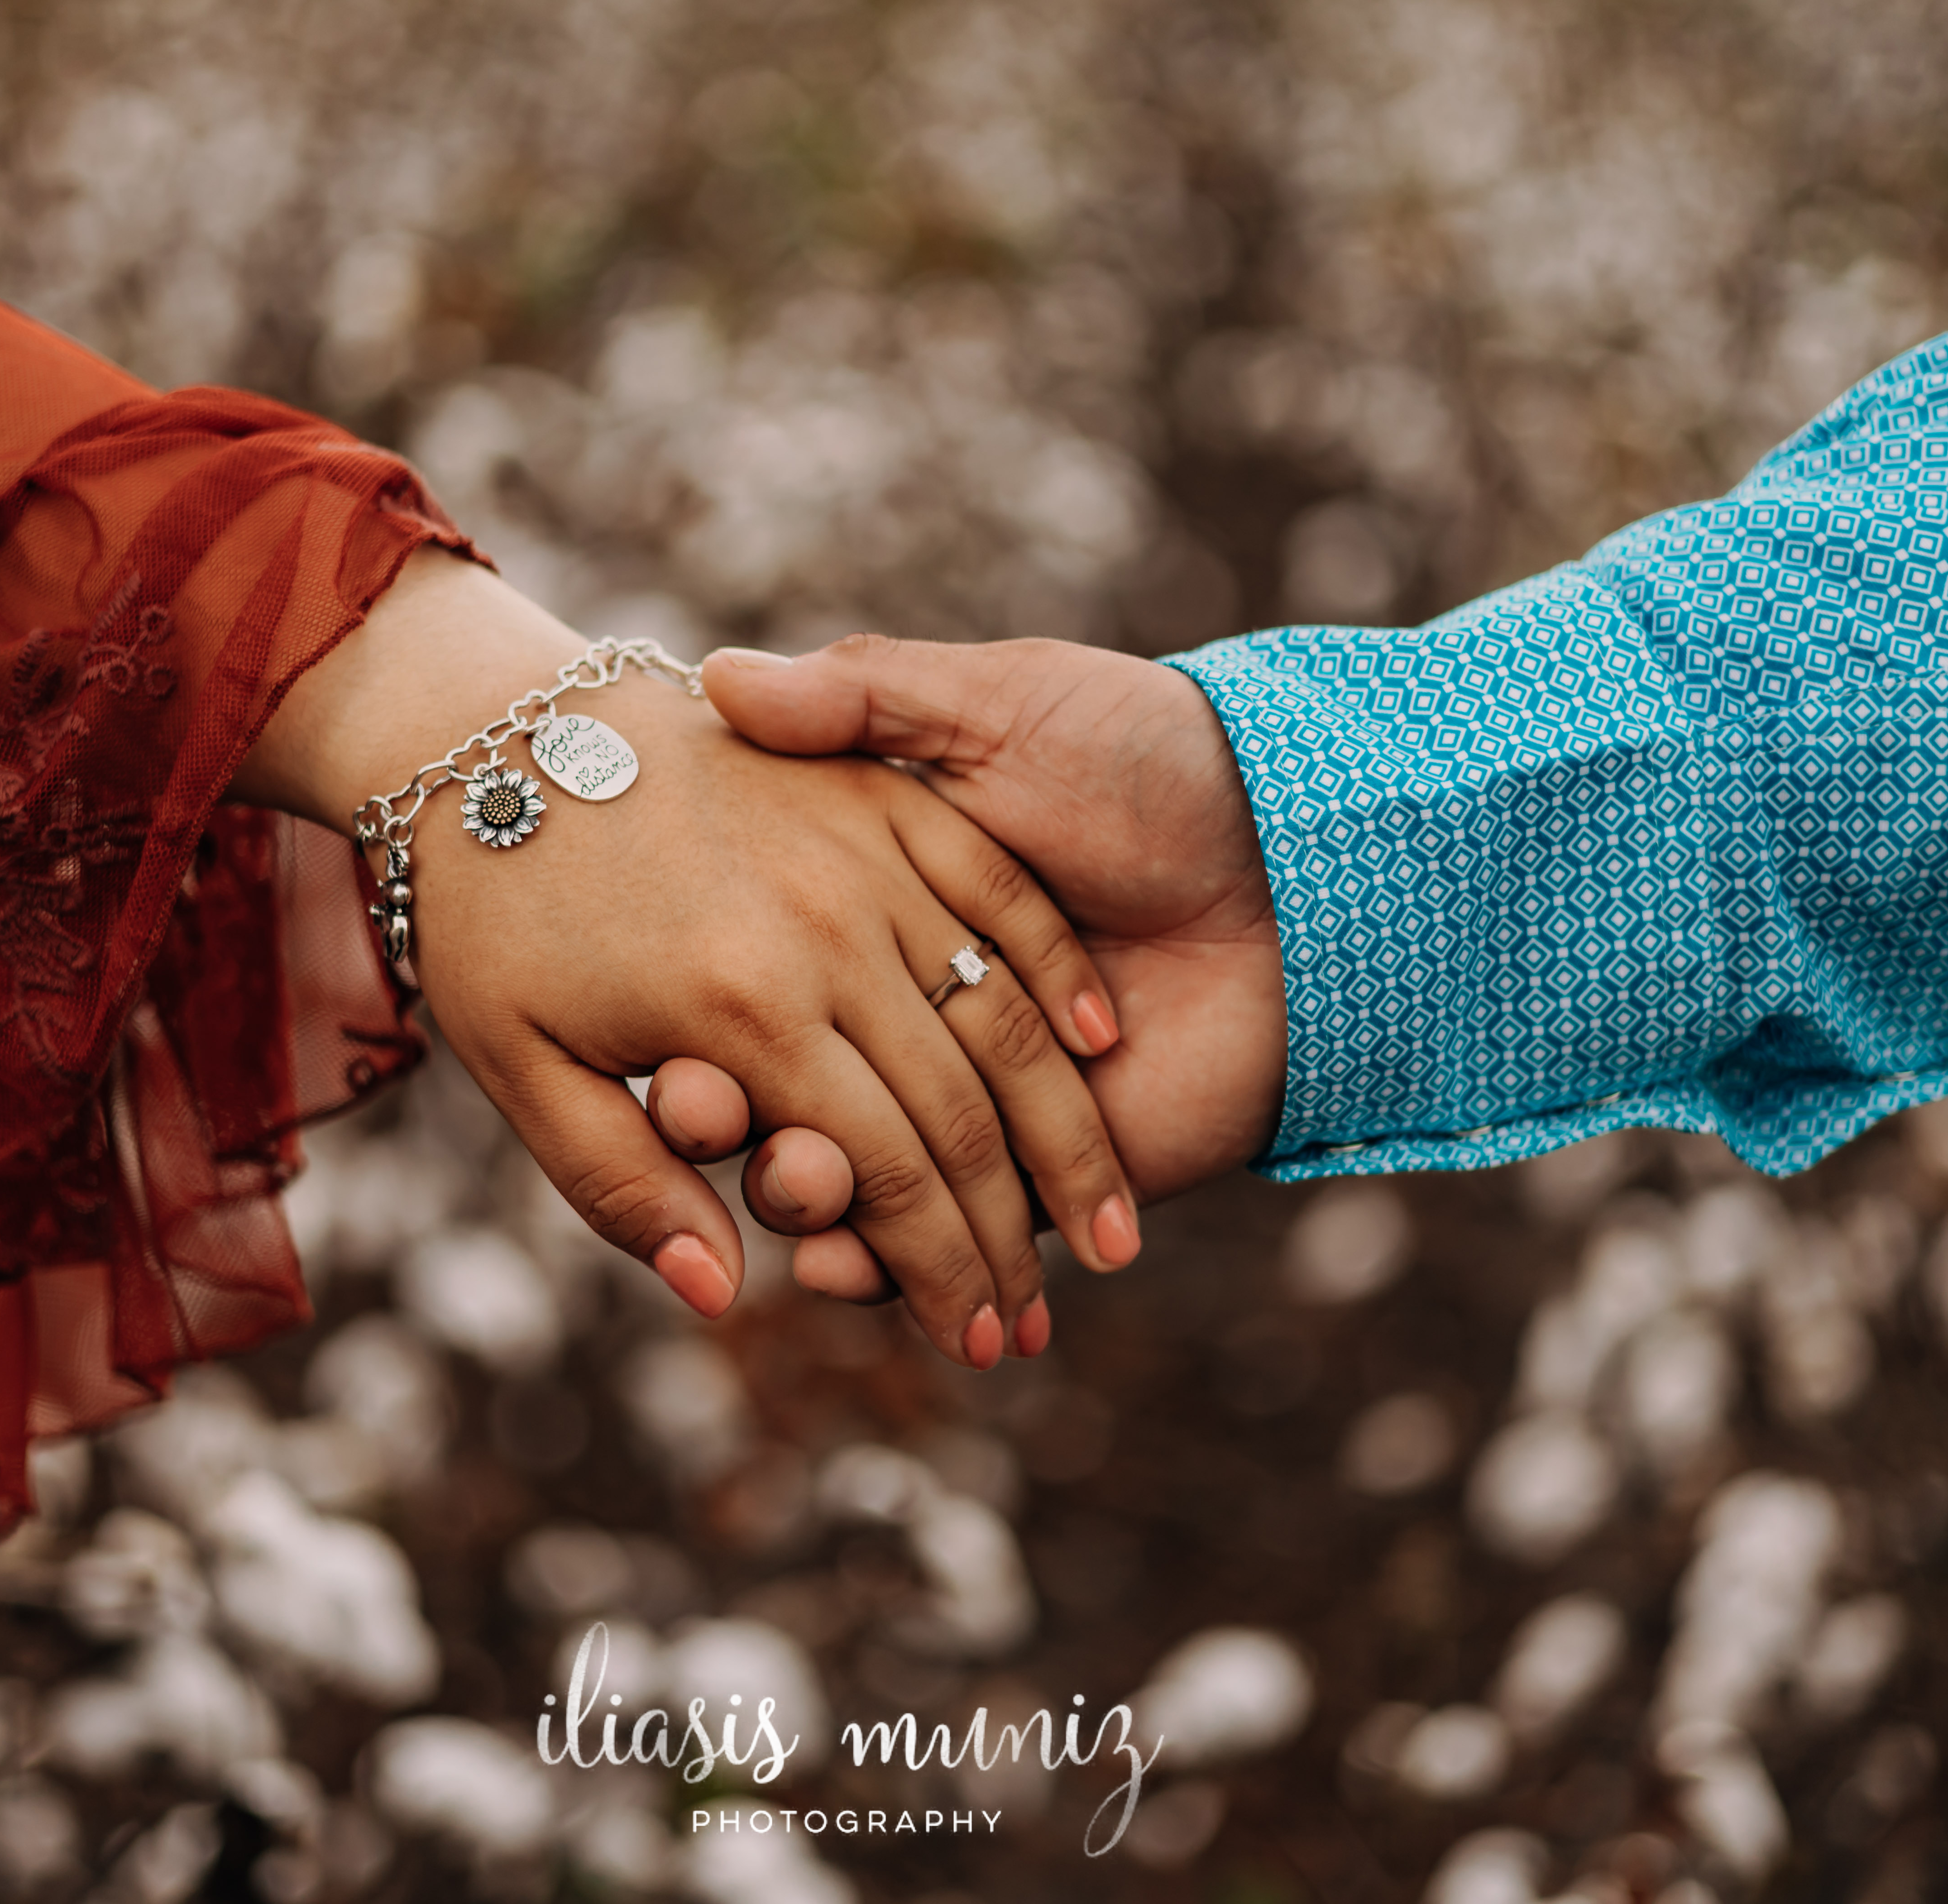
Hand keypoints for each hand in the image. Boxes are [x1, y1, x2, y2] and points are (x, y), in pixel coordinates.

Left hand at [240, 558, 1135, 1366]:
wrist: (485, 734)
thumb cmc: (490, 917)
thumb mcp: (519, 1068)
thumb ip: (623, 1187)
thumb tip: (725, 1295)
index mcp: (737, 1012)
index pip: (885, 1175)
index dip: (942, 1274)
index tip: (978, 1346)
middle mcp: (821, 934)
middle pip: (961, 1115)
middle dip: (1011, 1239)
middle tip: (1038, 1327)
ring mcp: (865, 855)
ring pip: (1004, 1017)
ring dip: (1067, 1137)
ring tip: (1111, 1231)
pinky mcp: (886, 794)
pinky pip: (1001, 892)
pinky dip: (1058, 972)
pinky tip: (1100, 1048)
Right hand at [645, 635, 1288, 1300]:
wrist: (1298, 851)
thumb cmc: (1145, 757)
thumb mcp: (996, 705)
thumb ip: (867, 697)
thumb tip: (722, 677)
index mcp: (874, 915)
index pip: (745, 987)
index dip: (686, 1013)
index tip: (649, 1022)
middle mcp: (907, 1015)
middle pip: (781, 1094)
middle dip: (728, 1120)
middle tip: (697, 1111)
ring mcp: (976, 1106)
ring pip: (853, 1184)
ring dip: (806, 1201)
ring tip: (795, 1187)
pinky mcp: (1044, 1179)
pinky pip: (943, 1243)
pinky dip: (884, 1270)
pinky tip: (848, 1267)